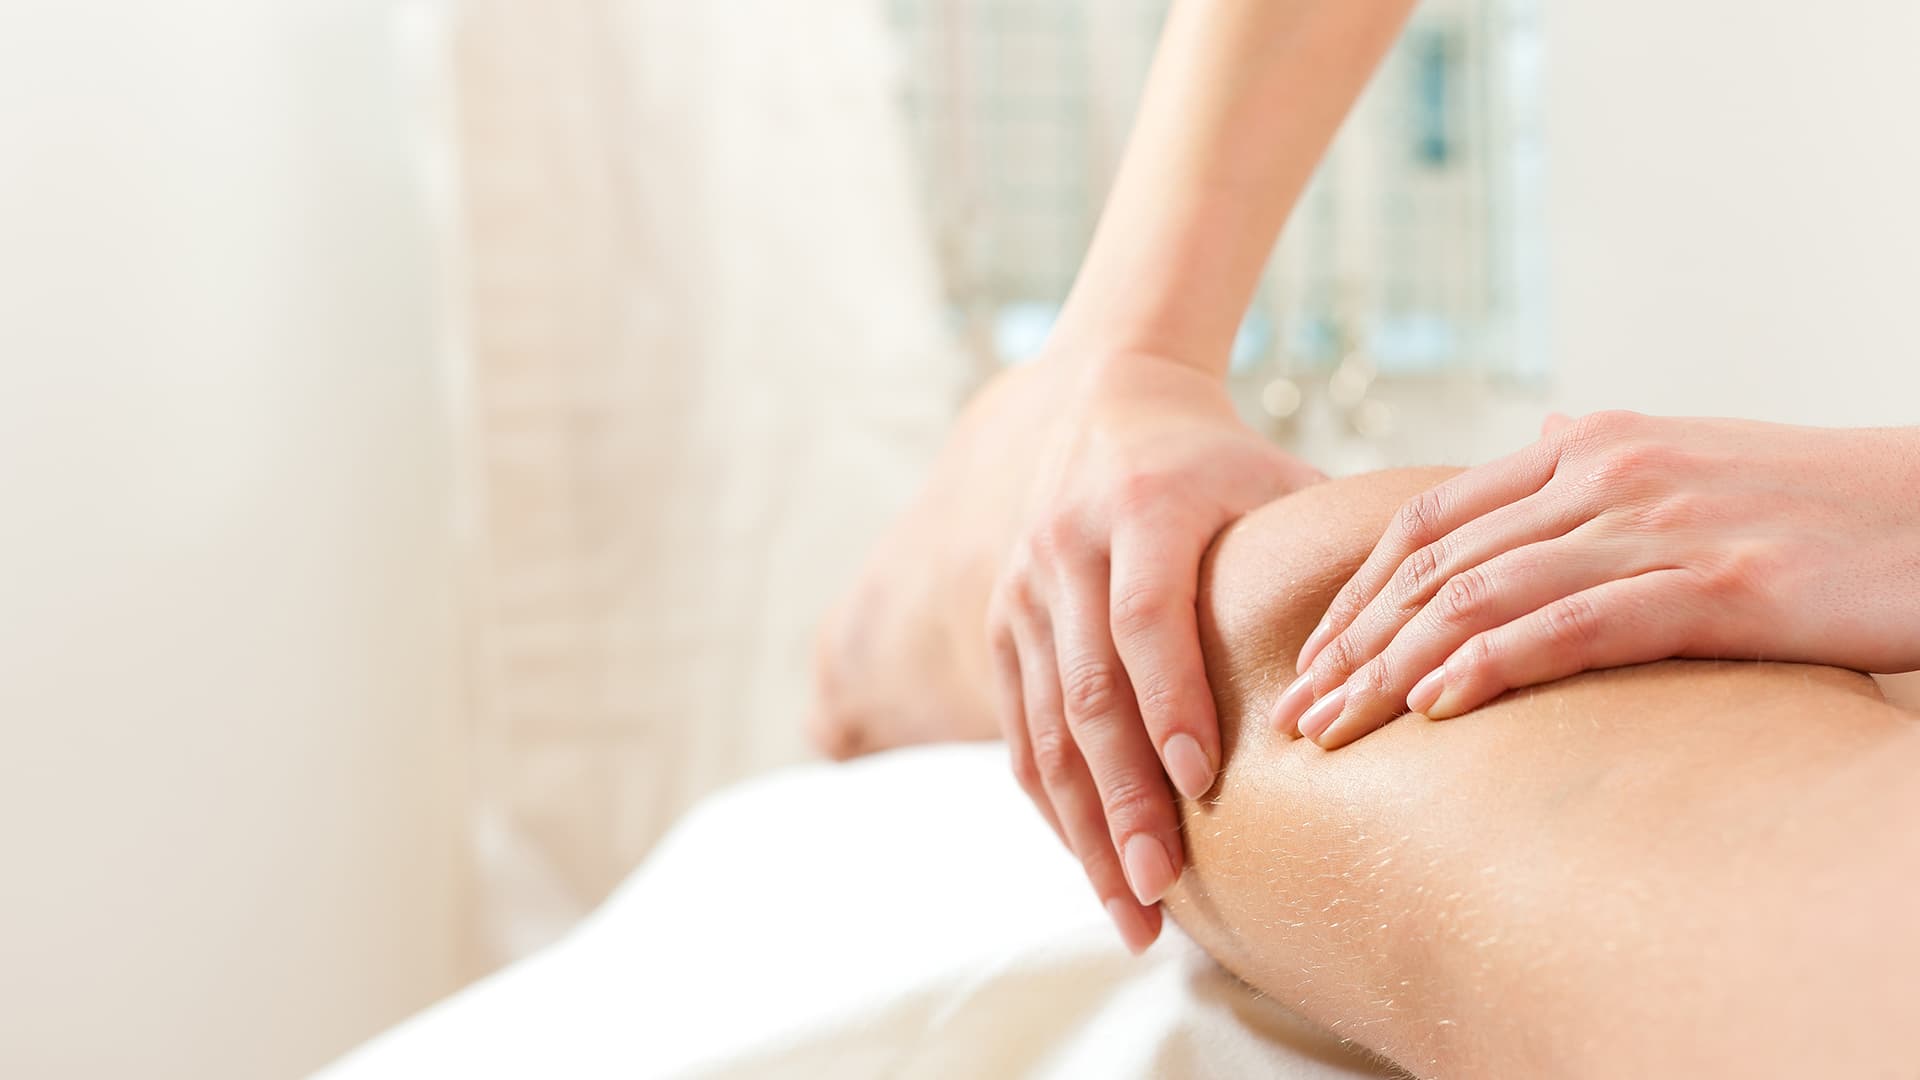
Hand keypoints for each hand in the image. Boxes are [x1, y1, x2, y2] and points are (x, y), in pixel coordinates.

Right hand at [989, 350, 1321, 950]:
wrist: (1108, 402)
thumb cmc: (1221, 463)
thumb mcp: (1279, 481)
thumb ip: (1334, 556)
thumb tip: (1430, 646)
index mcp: (1142, 507)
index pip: (1146, 614)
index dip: (1172, 699)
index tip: (1206, 784)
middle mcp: (1066, 548)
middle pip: (1089, 689)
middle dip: (1123, 798)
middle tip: (1161, 888)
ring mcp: (1022, 589)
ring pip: (1045, 726)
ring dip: (1084, 826)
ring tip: (1132, 910)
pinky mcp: (1000, 623)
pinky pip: (1019, 728)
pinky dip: (1054, 802)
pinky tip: (1090, 862)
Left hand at [1275, 411, 1919, 748]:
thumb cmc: (1814, 509)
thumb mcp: (1684, 479)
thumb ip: (1595, 495)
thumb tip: (1525, 507)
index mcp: (1586, 447)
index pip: (1431, 524)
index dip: (1358, 596)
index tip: (1312, 659)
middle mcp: (1603, 474)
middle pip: (1436, 566)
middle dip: (1352, 645)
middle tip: (1294, 714)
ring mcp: (1656, 524)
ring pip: (1483, 598)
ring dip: (1392, 670)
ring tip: (1335, 731)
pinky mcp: (1716, 583)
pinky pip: (1575, 625)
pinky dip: (1494, 666)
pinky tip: (1438, 711)